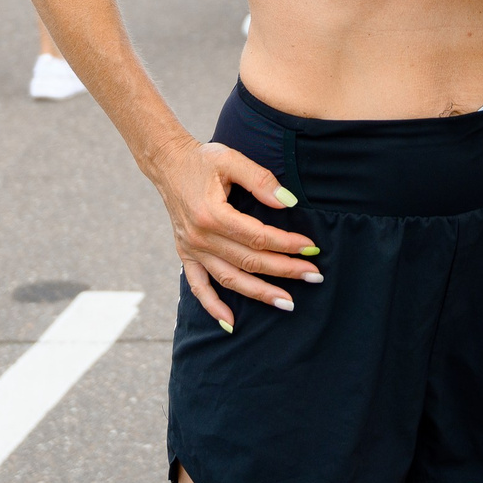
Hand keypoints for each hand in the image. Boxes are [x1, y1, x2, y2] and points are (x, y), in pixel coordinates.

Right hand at [148, 135, 320, 330]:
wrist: (167, 163)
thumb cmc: (203, 159)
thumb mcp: (232, 159)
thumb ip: (261, 180)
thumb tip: (288, 202)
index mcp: (212, 214)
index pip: (258, 237)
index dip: (288, 244)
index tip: (312, 248)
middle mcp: (200, 237)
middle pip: (249, 261)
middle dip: (285, 270)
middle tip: (314, 275)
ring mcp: (191, 249)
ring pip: (230, 279)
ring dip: (260, 293)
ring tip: (288, 303)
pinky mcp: (185, 254)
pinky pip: (198, 286)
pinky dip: (213, 307)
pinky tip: (231, 324)